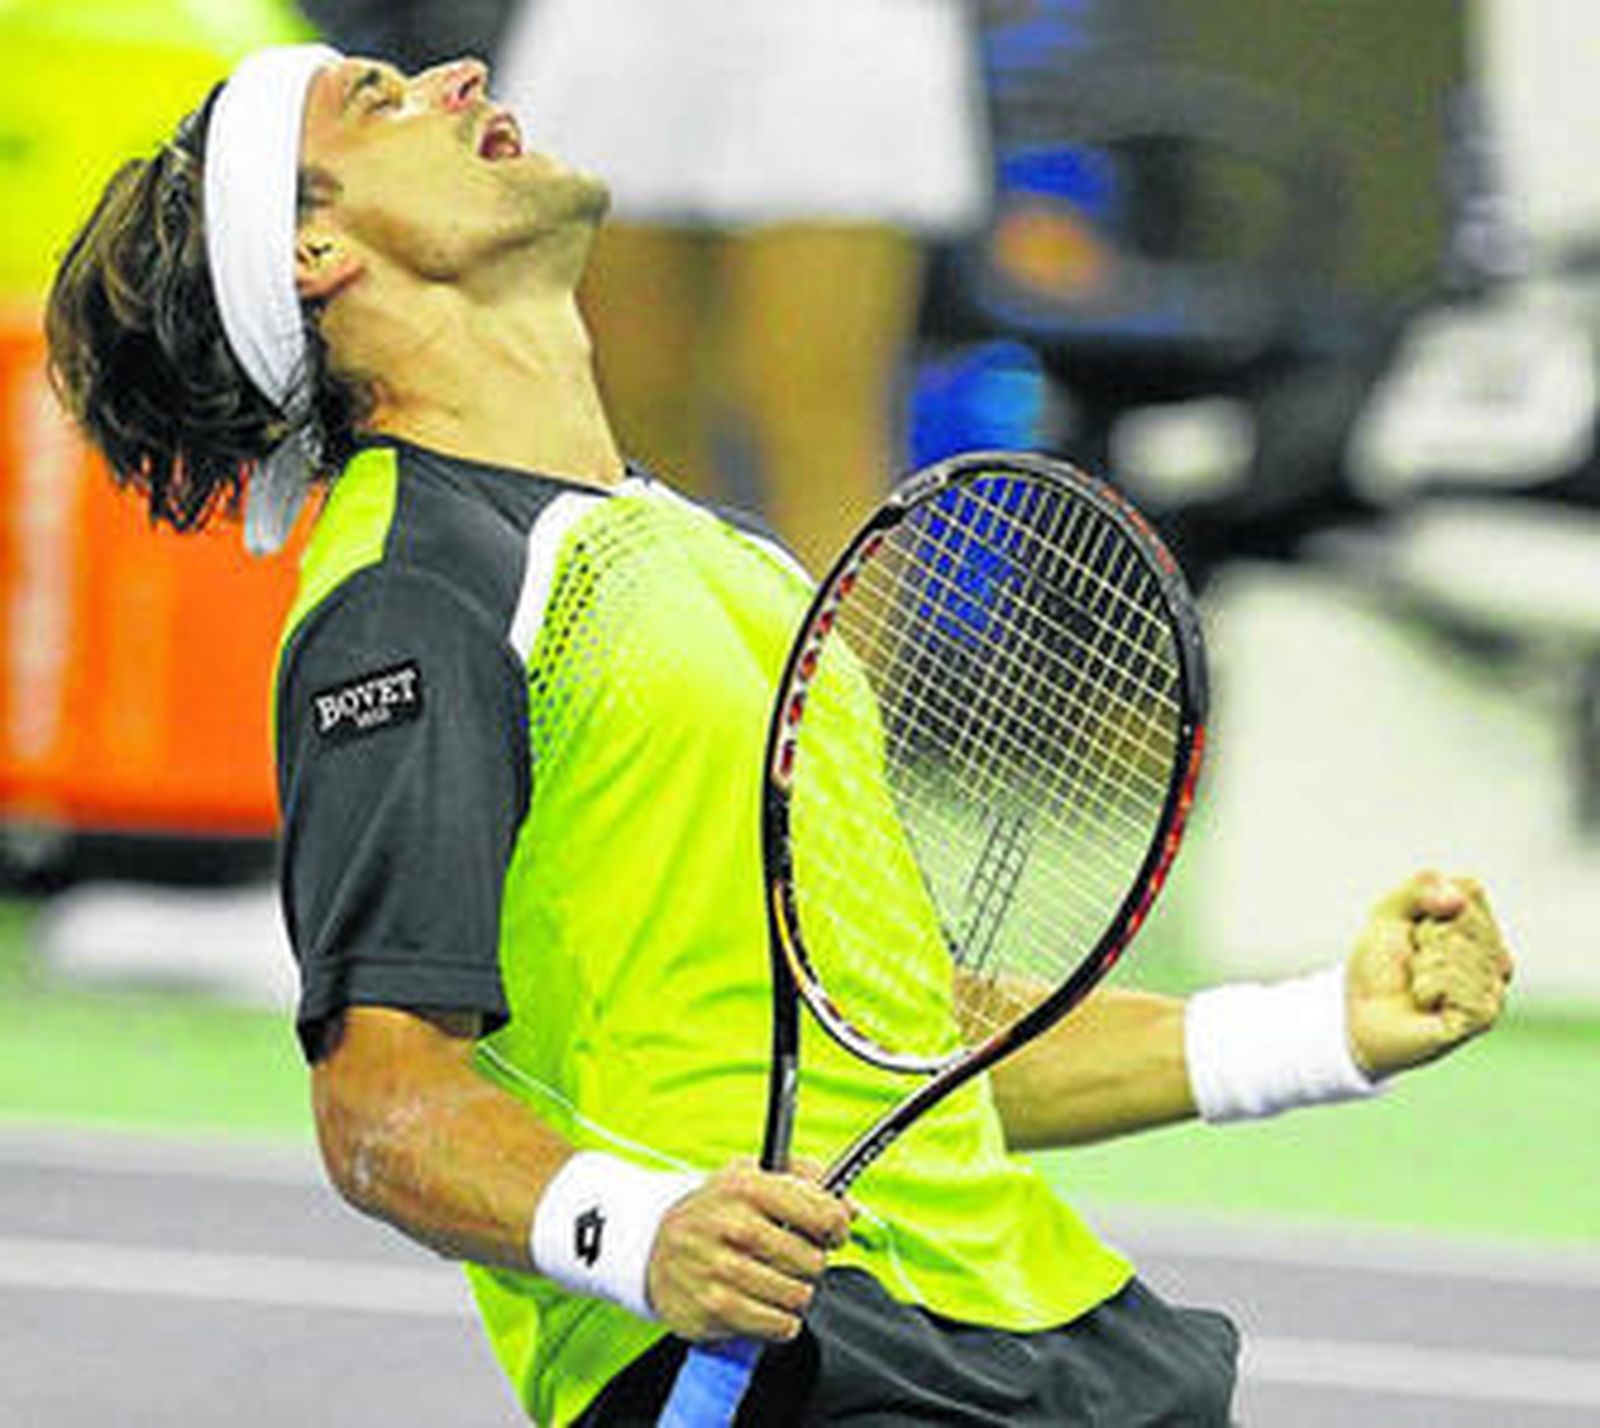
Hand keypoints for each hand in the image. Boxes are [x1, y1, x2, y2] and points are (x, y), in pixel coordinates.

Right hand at [645, 1160, 852, 1342]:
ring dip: (794, 1293)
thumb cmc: (715, 1210)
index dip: (837, 1226)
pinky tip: (762, 1302)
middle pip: (815, 1261)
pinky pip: (780, 1325)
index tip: (832, 1232)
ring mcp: (723, 1271)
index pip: (824, 1214)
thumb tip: (851, 1208)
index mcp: (748, 1187)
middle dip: (810, 1262)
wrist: (652, 1248)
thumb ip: (807, 1179)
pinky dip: (779, 1319)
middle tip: (790, 1258)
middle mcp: (735, 1227)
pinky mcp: (716, 1309)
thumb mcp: (752, 1174)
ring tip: (773, 1280)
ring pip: (800, 1297)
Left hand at [1346, 871, 1512, 1078]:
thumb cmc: (1379, 967)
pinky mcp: (1484, 1015)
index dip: (1425, 904)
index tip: (1412, 930)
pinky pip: (1457, 983)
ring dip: (1422, 965)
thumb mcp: (1387, 914)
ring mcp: (1494, 987)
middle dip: (1422, 936)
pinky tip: (1425, 1001)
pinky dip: (1427, 987)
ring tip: (1418, 983)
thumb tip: (1456, 899)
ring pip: (1457, 951)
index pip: (1468, 888)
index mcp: (1481, 928)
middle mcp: (1497, 956)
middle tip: (1413, 962)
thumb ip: (1419, 889)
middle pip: (1461, 917)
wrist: (1360, 1019)